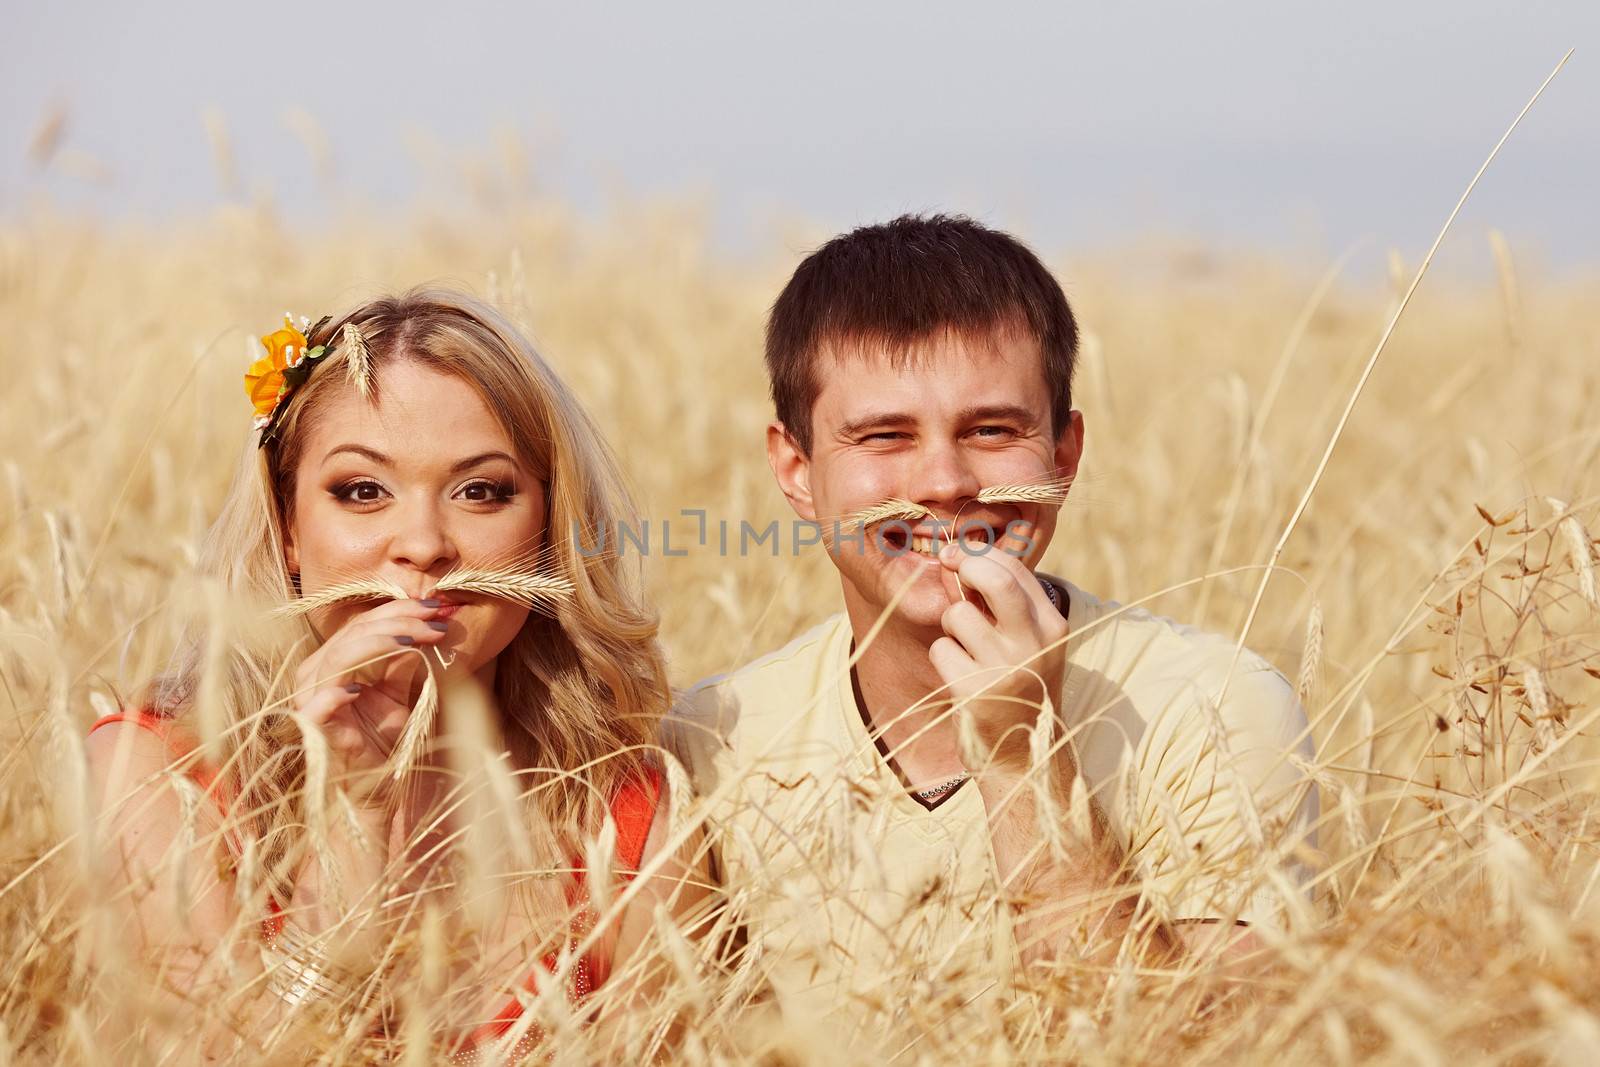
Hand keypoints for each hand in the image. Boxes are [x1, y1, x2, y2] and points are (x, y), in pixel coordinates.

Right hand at [290, 598, 450, 807]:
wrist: (373, 790)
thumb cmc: (381, 741)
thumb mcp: (399, 694)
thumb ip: (406, 661)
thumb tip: (433, 624)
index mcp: (335, 661)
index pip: (363, 623)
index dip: (400, 610)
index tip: (438, 608)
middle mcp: (317, 675)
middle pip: (354, 633)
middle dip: (399, 622)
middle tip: (436, 623)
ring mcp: (310, 701)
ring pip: (338, 658)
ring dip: (380, 644)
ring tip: (416, 642)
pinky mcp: (313, 730)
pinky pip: (317, 705)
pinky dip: (336, 694)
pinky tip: (362, 690)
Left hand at [928, 528, 1068, 769]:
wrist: (1025, 757)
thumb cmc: (1019, 689)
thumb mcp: (1029, 644)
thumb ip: (1004, 605)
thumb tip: (958, 558)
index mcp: (1052, 627)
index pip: (1015, 570)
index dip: (979, 553)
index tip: (956, 553)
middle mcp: (1035, 644)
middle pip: (994, 581)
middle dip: (965, 566)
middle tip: (949, 566)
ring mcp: (1005, 668)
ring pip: (957, 615)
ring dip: (950, 626)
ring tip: (964, 649)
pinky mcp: (975, 691)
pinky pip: (940, 649)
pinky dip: (942, 657)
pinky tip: (960, 677)